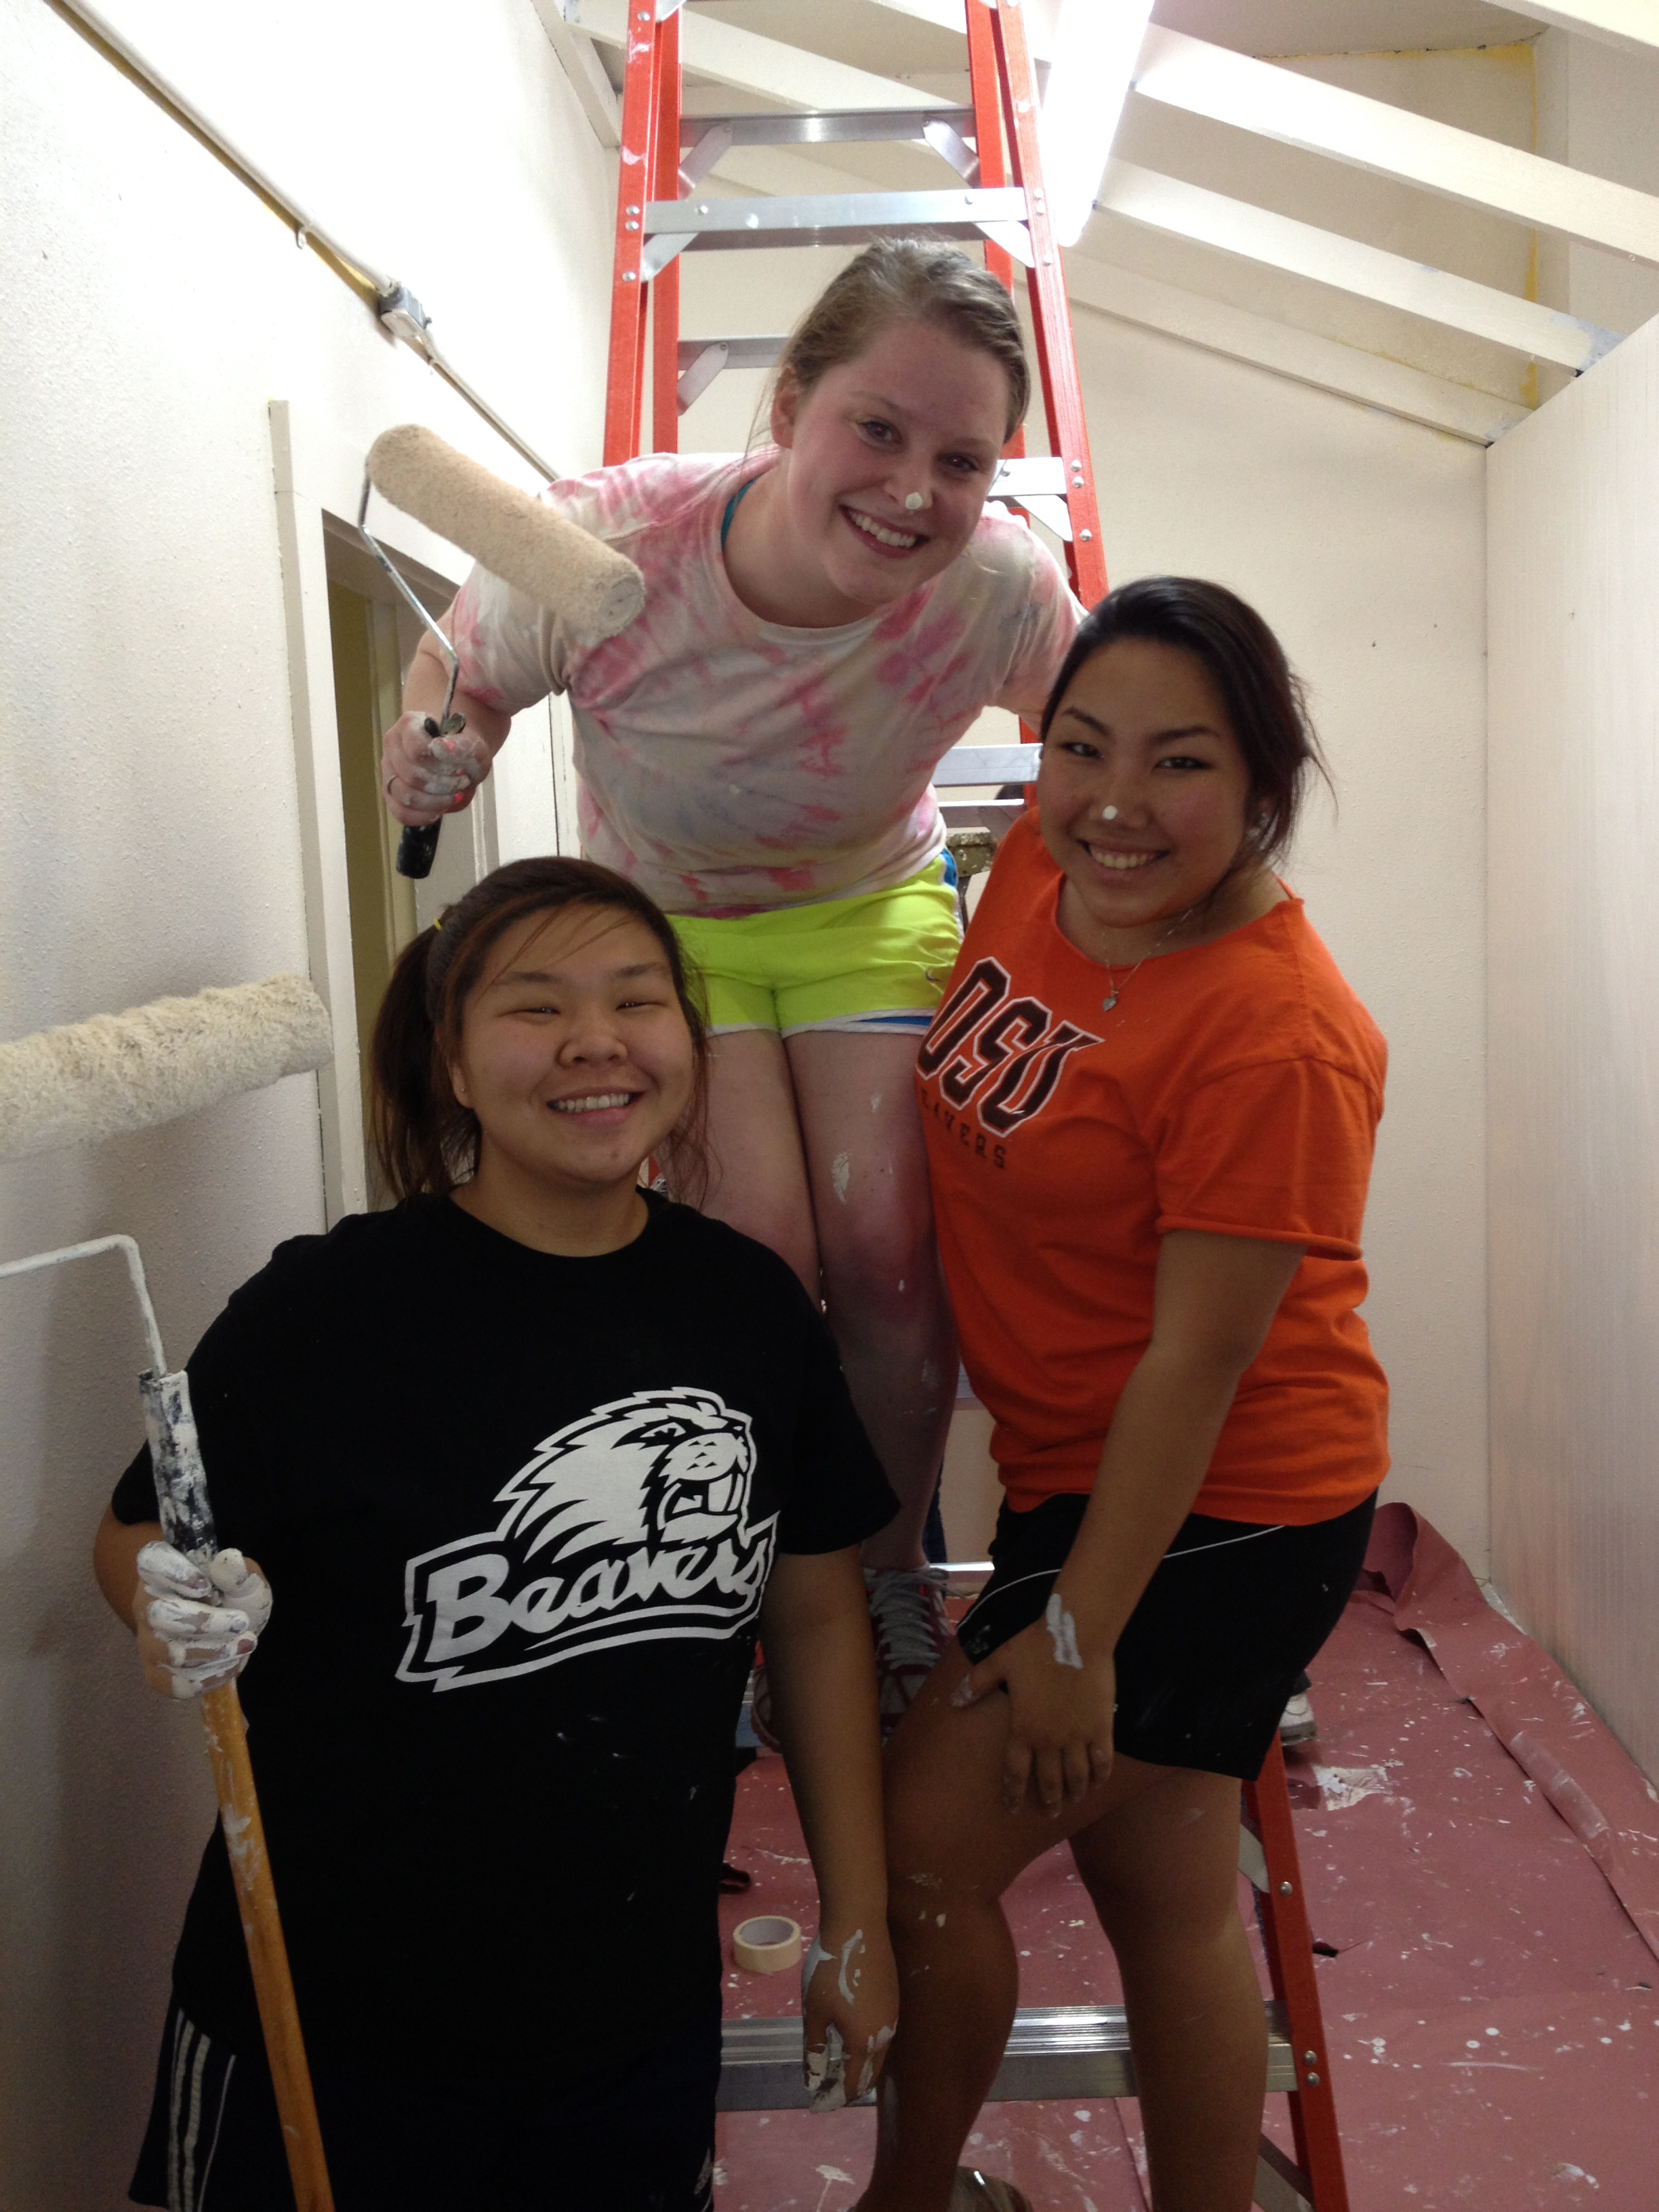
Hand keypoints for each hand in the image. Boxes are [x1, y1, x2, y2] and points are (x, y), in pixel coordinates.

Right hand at [132, 1543, 271, 1700]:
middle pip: (160, 1615)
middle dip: (205, 1622)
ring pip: (168, 1653)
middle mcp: (146, 1605)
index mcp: (161, 1570)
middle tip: (241, 1622)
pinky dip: (207, 1678)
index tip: (205, 1585)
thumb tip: (230, 1559)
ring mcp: (147, 1641)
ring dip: (213, 1653)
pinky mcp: (155, 1673)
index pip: (153, 1563)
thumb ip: (237, 1571)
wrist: (231, 1628)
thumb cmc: (231, 1595)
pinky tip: (231, 1666)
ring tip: (245, 1644)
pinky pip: (173, 1685)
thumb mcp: (243, 1577)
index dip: (176, 1574)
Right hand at [381, 709, 492, 826]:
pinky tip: (438, 811)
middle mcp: (392, 745)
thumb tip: (441, 748)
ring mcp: (389, 769)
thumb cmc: (462, 748)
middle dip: (441, 786)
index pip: (418, 751)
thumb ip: (461, 745)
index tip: (459, 769)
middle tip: (461, 783)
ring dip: (433, 802)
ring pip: (402, 795)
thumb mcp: (473, 745)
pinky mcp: (391, 792)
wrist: (458, 754)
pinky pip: (400, 812)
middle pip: (410, 776)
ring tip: (451, 797)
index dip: (441, 767)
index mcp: (409, 724)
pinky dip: (422, 816)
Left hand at [801, 1919, 898, 2111]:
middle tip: (824, 2091)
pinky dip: (865, 2047)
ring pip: (877, 2055)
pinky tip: (848, 2037)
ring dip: (858, 2067)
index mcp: (864, 2043)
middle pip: (870, 2076)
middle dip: (848, 2088)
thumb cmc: (830, 1970)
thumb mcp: (814, 2012)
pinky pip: (881, 2035)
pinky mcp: (893, 1999)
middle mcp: (885, 2035)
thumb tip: (813, 2082)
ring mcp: (892, 2016)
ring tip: (833, 2066)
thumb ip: (813, 2050)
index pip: (853, 2086)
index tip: (814, 2105)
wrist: (858, 1926)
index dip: (833, 2099)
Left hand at [951, 1593, 1114, 1814]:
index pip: (1015, 1770)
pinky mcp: (1101, 1728)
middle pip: (1049, 1780)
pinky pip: (1102, 1760)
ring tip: (1074, 1800)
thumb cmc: (1035, 1647)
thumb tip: (952, 1701)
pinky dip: (1101, 1775)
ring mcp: (1078, 1737)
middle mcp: (1050, 1740)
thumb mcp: (999, 1662)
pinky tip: (1099, 1782)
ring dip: (1075, 1791)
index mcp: (1022, 1728)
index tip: (1013, 1809)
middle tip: (1050, 1813)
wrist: (1075, 1636)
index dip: (1013, 1792)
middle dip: (1049, 1800)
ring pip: (1077, 1775)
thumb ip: (976, 1684)